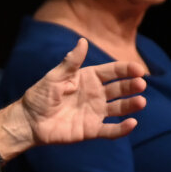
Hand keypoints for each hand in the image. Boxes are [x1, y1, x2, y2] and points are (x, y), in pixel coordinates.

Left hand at [0, 38, 146, 161]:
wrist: (29, 121)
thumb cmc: (40, 95)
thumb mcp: (55, 76)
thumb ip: (71, 62)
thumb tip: (83, 41)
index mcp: (88, 78)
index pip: (112, 72)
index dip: (126, 70)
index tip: (138, 69)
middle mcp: (96, 94)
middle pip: (119, 89)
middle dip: (132, 86)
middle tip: (141, 84)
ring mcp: (95, 112)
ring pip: (119, 108)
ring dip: (131, 105)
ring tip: (141, 102)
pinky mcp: (92, 130)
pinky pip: (110, 130)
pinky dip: (122, 128)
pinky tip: (132, 123)